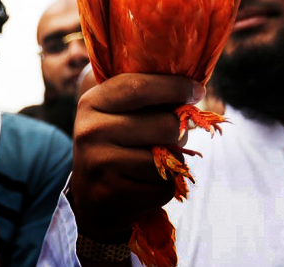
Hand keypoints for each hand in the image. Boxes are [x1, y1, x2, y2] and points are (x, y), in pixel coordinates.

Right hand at [70, 73, 203, 240]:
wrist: (87, 196)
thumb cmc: (114, 145)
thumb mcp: (115, 114)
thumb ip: (144, 98)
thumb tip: (192, 90)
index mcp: (92, 103)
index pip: (139, 87)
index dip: (175, 87)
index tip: (197, 91)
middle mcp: (91, 130)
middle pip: (165, 124)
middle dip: (180, 131)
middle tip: (172, 137)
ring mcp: (99, 163)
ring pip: (168, 159)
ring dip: (171, 162)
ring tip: (153, 163)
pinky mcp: (112, 193)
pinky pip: (164, 187)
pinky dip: (163, 187)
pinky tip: (143, 184)